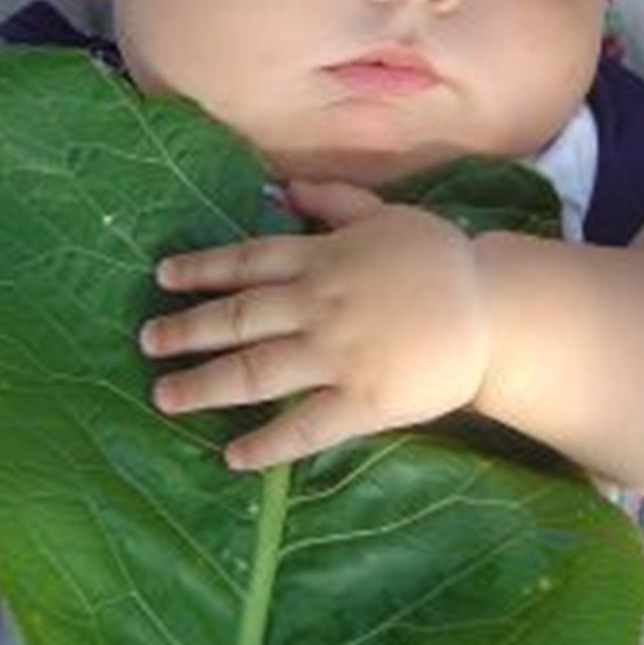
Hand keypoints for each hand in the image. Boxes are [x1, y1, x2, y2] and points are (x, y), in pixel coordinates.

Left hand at [140, 180, 492, 471]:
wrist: (495, 312)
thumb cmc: (442, 261)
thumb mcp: (388, 215)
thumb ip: (336, 202)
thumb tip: (288, 189)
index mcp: (324, 259)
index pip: (248, 262)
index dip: (202, 270)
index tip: (163, 277)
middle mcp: (320, 306)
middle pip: (238, 318)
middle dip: (187, 329)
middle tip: (148, 341)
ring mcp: (338, 356)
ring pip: (256, 373)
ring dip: (204, 385)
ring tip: (166, 396)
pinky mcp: (363, 402)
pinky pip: (305, 427)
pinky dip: (266, 445)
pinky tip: (232, 456)